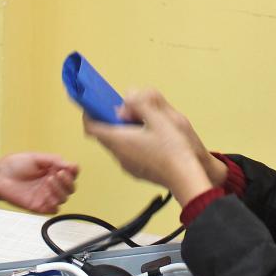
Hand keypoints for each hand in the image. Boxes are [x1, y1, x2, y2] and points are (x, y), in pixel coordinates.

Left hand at [0, 152, 78, 213]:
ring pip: (63, 198)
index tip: (71, 168)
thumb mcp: (36, 158)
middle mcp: (51, 184)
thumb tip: (72, 165)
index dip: (73, 172)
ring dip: (60, 190)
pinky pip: (53, 209)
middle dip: (68, 181)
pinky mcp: (38, 206)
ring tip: (49, 180)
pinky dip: (55, 204)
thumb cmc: (14, 165)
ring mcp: (45, 195)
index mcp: (53, 171)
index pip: (71, 173)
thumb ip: (54, 161)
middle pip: (70, 187)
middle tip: (59, 174)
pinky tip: (48, 196)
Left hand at [83, 89, 217, 206]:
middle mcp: (119, 155)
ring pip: (116, 145)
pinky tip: (149, 140)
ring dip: (121, 133)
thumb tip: (127, 97)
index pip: (91, 128)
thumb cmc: (173, 148)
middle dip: (110, 121)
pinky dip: (130, 143)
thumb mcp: (159, 118)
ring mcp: (127, 166)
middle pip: (104, 135)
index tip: (94, 105)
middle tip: (127, 111)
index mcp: (119, 140)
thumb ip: (141, 103)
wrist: (186, 178)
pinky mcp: (136, 172)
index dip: (89, 115)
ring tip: (141, 124)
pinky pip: (127, 154)